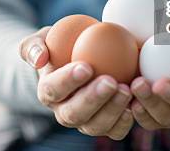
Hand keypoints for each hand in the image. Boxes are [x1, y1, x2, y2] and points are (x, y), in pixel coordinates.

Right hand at [19, 27, 134, 139]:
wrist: (83, 57)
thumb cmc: (63, 45)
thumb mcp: (45, 38)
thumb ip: (35, 45)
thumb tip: (39, 59)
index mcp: (48, 92)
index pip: (53, 89)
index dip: (68, 81)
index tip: (86, 66)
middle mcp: (64, 112)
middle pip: (74, 113)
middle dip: (92, 99)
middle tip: (110, 81)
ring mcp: (85, 122)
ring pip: (95, 126)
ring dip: (111, 110)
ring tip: (126, 90)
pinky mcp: (106, 126)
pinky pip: (115, 131)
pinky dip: (124, 122)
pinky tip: (134, 105)